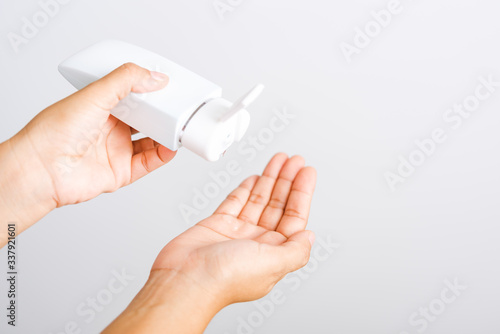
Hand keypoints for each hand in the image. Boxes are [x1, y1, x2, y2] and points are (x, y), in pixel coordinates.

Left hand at [0, 63, 175, 242]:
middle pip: (145, 119)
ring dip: (166, 135)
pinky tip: (172, 147)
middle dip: (162, 114)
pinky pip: (149, 163)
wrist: (43, 170)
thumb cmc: (54, 132)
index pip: (132, 96)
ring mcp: (116, 150)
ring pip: (150, 142)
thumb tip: (155, 77)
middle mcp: (109, 128)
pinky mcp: (121, 172)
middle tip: (178, 107)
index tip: (167, 86)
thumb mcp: (94, 95)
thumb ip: (126, 81)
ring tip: (180, 127)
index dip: (150, 91)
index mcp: (100, 107)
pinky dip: (163, 156)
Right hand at [104, 153, 316, 333]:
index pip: (294, 217)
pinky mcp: (218, 225)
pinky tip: (255, 178)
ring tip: (279, 160)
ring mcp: (237, 233)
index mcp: (274, 253)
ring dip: (270, 179)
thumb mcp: (272, 264)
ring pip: (258, 200)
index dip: (302, 193)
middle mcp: (257, 243)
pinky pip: (236, 202)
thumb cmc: (224, 279)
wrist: (184, 280)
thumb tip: (310, 236)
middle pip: (278, 205)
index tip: (307, 172)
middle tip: (295, 160)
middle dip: (287, 181)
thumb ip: (295, 250)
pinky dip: (246, 189)